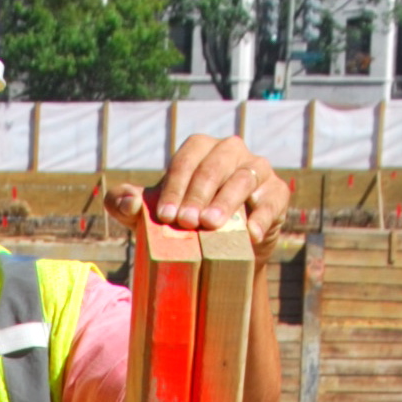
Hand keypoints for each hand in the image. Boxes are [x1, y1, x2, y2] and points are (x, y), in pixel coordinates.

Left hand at [107, 136, 290, 256]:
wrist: (221, 252)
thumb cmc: (184, 223)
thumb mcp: (153, 215)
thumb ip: (129, 204)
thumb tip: (124, 200)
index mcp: (201, 149)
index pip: (188, 157)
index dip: (176, 184)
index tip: (165, 215)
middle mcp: (231, 152)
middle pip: (216, 164)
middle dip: (199, 193)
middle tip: (186, 222)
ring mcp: (257, 171)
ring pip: (244, 178)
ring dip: (227, 201)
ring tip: (211, 226)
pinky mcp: (277, 194)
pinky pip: (272, 199)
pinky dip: (261, 216)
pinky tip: (250, 234)